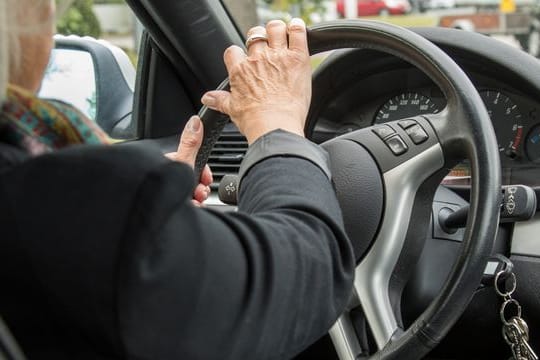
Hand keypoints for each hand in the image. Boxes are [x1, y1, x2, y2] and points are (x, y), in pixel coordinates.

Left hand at [166, 116, 212, 205]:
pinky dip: (193, 206)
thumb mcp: (183, 163)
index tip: (207, 177)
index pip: (189, 162)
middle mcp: (165, 178)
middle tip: (200, 191)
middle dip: (200, 185)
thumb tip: (194, 122)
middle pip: (191, 178)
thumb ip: (190, 143)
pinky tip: (192, 208)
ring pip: (190, 192)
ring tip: (196, 200)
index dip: (202, 170)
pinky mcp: (170, 207)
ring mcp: (167, 193)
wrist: (159, 216)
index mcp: (166, 164)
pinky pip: (187, 205)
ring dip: (198, 197)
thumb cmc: (166, 190)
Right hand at [201, 18, 310, 143]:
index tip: (245, 60)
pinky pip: (297, 33)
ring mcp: (277, 56)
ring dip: (277, 30)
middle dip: (259, 38)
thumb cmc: (254, 121)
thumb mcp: (232, 110)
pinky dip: (297, 28)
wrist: (275, 126)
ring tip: (281, 37)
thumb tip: (207, 98)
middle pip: (255, 35)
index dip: (239, 54)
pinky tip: (297, 29)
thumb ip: (220, 100)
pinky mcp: (297, 58)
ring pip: (274, 28)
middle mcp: (257, 59)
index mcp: (240, 70)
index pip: (233, 51)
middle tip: (265, 48)